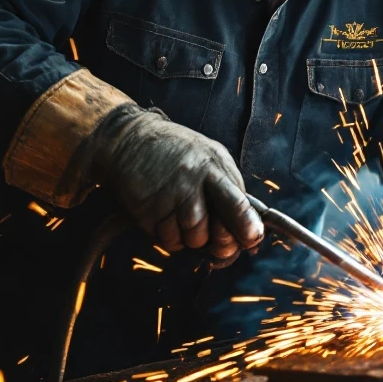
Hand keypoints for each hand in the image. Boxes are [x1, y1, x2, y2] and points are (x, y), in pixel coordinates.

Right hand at [89, 105, 263, 263]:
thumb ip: (229, 188)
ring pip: (192, 239)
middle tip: (215, 236)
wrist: (130, 140)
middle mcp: (192, 180)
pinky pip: (167, 240)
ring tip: (183, 216)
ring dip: (191, 237)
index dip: (247, 225)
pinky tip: (166, 217)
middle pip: (216, 228)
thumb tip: (250, 229)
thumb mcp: (209, 157)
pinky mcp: (147, 209)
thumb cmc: (176, 151)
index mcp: (213, 166)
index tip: (252, 238)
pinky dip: (170, 237)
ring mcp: (168, 196)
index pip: (237, 202)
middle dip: (221, 241)